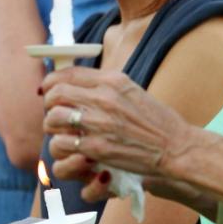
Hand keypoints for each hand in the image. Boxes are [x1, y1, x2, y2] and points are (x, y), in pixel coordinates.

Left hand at [43, 68, 190, 179]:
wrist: (176, 148)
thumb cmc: (156, 122)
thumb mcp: (132, 92)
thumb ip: (105, 86)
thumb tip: (76, 83)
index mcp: (113, 80)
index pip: (68, 73)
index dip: (51, 82)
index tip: (47, 90)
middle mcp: (104, 97)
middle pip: (55, 93)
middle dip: (49, 105)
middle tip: (54, 114)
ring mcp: (99, 123)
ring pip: (53, 118)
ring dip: (52, 127)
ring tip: (61, 133)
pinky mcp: (97, 147)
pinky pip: (61, 143)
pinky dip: (61, 148)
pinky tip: (71, 150)